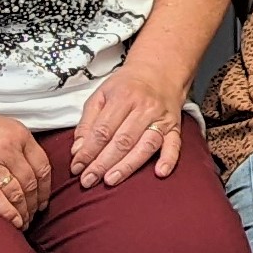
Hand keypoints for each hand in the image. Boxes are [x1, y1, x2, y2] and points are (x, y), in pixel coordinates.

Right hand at [0, 96, 50, 228]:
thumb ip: (11, 143)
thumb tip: (22, 167)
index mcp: (17, 133)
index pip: (43, 167)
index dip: (46, 189)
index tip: (43, 200)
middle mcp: (8, 147)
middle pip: (31, 183)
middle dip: (34, 205)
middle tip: (33, 216)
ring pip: (17, 194)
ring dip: (23, 213)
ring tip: (22, 224)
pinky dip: (7, 214)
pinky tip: (12, 223)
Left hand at [71, 61, 191, 187]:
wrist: (159, 71)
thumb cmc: (127, 86)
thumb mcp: (101, 95)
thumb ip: (87, 122)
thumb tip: (78, 150)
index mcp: (122, 97)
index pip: (102, 130)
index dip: (88, 151)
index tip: (77, 167)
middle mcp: (144, 108)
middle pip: (122, 141)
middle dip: (102, 163)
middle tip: (88, 180)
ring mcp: (161, 118)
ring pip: (145, 146)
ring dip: (127, 166)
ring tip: (110, 180)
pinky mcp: (174, 127)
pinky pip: (174, 145)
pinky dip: (169, 159)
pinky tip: (160, 172)